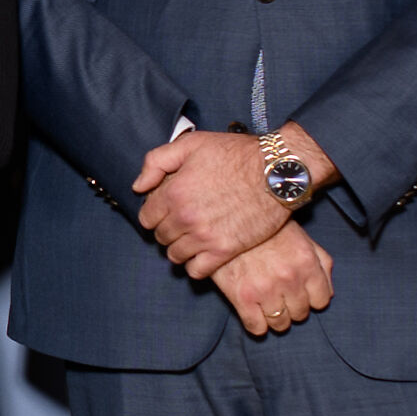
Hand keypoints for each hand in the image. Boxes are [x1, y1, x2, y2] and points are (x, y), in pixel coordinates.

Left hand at [135, 124, 332, 280]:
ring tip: (192, 238)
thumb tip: (139, 187)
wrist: (276, 171)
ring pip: (176, 255)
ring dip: (181, 248)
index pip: (147, 218)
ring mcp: (204, 237)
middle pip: (161, 237)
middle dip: (168, 230)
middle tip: (183, 223)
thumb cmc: (236, 154)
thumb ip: (157, 162)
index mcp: (173, 193)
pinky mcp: (224, 250)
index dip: (155, 214)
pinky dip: (196, 265)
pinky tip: (203, 254)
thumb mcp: (192, 144)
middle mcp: (185, 217)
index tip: (167, 210)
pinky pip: (197, 271)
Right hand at [211, 226, 332, 339]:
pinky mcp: (243, 298)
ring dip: (276, 318)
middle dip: (293, 307)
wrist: (228, 221)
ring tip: (267, 305)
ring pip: (281, 324)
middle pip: (301, 314)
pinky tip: (253, 312)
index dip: (312, 298)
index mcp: (306, 262)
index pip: (322, 301)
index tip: (301, 294)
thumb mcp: (301, 237)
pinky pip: (257, 328)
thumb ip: (321, 263)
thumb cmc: (267, 230)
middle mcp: (289, 278)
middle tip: (281, 296)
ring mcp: (266, 289)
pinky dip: (257, 325)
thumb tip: (328, 294)